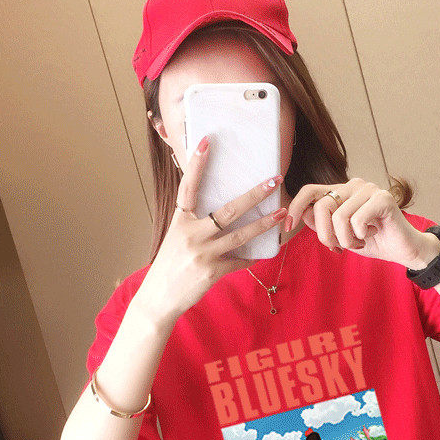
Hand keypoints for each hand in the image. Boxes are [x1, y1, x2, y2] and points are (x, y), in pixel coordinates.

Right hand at [134, 135, 289, 321]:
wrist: (158, 298)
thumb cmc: (169, 265)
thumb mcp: (175, 238)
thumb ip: (192, 222)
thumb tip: (214, 207)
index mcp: (180, 221)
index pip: (189, 187)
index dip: (197, 164)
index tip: (207, 141)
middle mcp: (191, 234)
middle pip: (228, 209)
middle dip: (254, 195)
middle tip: (274, 180)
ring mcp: (202, 253)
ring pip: (240, 235)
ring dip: (263, 224)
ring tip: (280, 213)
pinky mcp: (212, 271)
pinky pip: (239, 261)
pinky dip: (251, 257)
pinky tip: (265, 252)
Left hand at [286, 177, 439, 268]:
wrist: (402, 250)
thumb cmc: (372, 241)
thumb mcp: (340, 235)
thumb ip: (321, 223)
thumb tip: (301, 215)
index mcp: (341, 191)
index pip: (310, 190)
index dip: (295, 207)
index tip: (288, 226)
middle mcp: (353, 185)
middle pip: (321, 207)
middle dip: (326, 235)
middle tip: (339, 248)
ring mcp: (369, 189)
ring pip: (339, 217)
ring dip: (347, 240)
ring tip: (360, 241)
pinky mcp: (383, 198)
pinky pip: (357, 220)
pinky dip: (361, 235)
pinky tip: (373, 234)